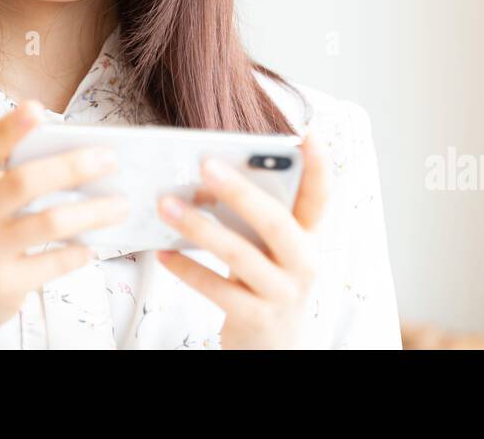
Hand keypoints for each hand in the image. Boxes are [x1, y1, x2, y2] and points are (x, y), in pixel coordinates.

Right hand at [0, 99, 129, 348]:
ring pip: (49, 222)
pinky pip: (53, 262)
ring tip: (120, 205)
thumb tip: (66, 151)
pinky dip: (79, 251)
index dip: (9, 129)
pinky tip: (93, 245)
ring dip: (92, 211)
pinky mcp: (3, 285)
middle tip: (110, 158)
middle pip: (24, 182)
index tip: (36, 108)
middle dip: (73, 166)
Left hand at [154, 130, 330, 348]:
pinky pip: (217, 289)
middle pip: (275, 221)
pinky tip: (163, 252)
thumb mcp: (269, 250)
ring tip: (166, 205)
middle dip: (239, 191)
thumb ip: (251, 219)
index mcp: (310, 238)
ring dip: (199, 227)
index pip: (321, 198)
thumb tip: (203, 180)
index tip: (308, 133)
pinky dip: (187, 269)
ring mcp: (284, 294)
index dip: (320, 166)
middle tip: (204, 165)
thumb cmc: (263, 283)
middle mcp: (305, 264)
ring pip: (240, 255)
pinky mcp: (258, 319)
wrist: (272, 350)